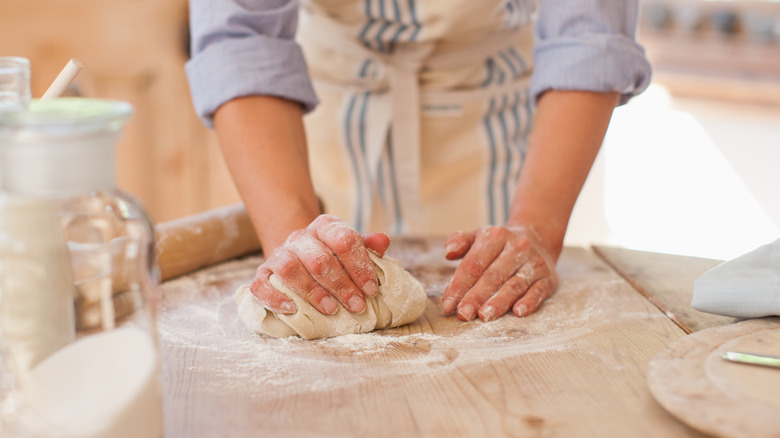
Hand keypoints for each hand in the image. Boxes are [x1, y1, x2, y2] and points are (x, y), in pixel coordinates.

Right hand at [250, 215, 390, 314]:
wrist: (299, 255)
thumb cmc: (333, 257)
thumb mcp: (352, 249)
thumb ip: (368, 247)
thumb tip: (383, 241)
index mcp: (325, 226)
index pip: (343, 240)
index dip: (359, 266)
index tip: (371, 290)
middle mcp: (300, 237)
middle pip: (319, 259)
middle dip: (341, 285)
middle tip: (357, 306)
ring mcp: (279, 254)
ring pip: (289, 268)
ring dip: (312, 291)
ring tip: (331, 309)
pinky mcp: (263, 274)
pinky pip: (261, 284)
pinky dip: (274, 298)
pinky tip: (292, 309)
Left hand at [440, 226, 558, 320]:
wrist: (536, 240)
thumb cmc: (498, 246)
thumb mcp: (478, 237)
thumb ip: (459, 242)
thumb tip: (448, 253)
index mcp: (495, 237)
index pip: (473, 264)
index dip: (459, 285)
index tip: (447, 305)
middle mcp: (517, 248)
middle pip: (492, 276)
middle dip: (476, 297)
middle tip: (463, 314)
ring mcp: (534, 263)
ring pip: (514, 285)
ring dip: (499, 302)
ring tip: (484, 316)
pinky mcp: (547, 278)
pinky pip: (538, 291)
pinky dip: (529, 302)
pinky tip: (518, 312)